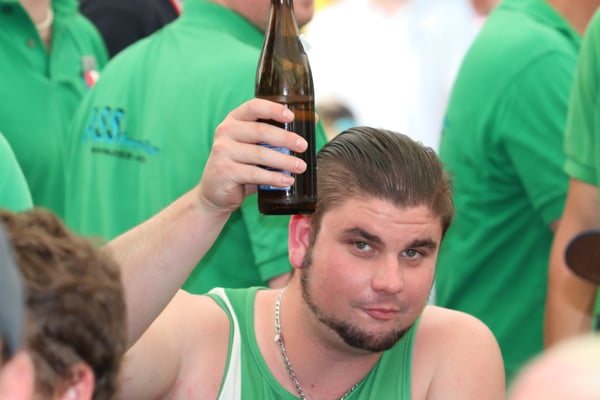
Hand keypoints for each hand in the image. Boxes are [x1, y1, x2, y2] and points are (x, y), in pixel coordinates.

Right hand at [197, 98, 307, 212]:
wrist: (215, 192)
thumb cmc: (241, 166)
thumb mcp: (255, 146)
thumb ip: (276, 134)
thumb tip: (312, 119)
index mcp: (234, 120)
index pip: (254, 106)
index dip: (274, 109)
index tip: (292, 116)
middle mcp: (226, 131)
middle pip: (260, 131)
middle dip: (286, 138)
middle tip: (304, 146)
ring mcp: (223, 151)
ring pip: (260, 154)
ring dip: (284, 161)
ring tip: (301, 167)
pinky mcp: (224, 171)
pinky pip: (254, 174)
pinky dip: (274, 178)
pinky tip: (287, 180)